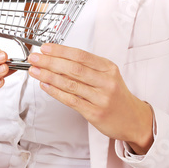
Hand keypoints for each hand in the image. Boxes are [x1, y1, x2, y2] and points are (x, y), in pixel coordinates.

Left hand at [27, 43, 154, 153]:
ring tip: (35, 71)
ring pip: (70, 84)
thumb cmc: (117, 96)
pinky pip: (71, 100)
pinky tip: (46, 85)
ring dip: (49, 76)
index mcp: (109, 68)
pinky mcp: (95, 113)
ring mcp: (101, 98)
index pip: (81, 55)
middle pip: (74, 68)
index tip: (45, 48)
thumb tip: (59, 59)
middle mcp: (106, 82)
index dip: (61, 51)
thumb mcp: (108, 76)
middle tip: (35, 58)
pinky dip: (56, 92)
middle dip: (50, 62)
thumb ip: (88, 68)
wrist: (133, 119)